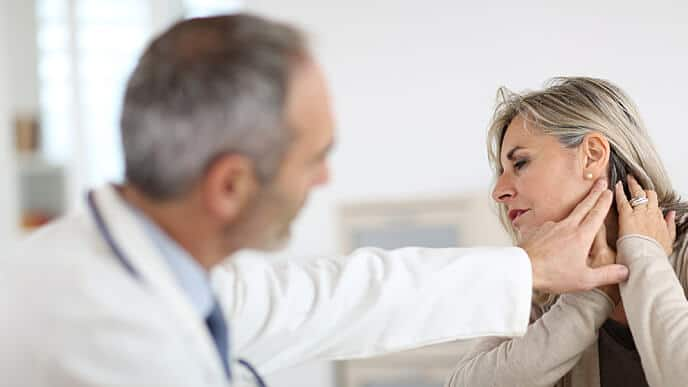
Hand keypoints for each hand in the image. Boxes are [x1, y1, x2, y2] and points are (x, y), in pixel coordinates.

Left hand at [520, 179, 628, 293]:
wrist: (522, 269)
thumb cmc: (551, 274)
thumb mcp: (585, 279)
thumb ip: (607, 274)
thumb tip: (625, 271)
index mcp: (581, 236)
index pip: (597, 214)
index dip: (604, 202)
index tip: (609, 191)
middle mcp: (566, 227)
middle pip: (584, 206)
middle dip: (594, 193)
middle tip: (600, 182)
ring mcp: (550, 227)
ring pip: (568, 215)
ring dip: (577, 208)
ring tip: (582, 208)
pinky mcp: (538, 230)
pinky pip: (552, 225)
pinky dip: (558, 225)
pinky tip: (557, 231)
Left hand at [615, 175, 675, 255]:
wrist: (646, 259)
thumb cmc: (654, 254)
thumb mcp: (669, 242)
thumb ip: (670, 227)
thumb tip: (671, 215)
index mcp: (659, 220)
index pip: (654, 205)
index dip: (649, 199)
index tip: (646, 195)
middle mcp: (651, 214)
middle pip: (648, 196)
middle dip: (642, 188)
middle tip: (636, 181)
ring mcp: (639, 213)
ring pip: (637, 194)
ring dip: (632, 185)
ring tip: (628, 178)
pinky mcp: (627, 216)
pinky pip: (623, 200)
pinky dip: (620, 191)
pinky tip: (617, 186)